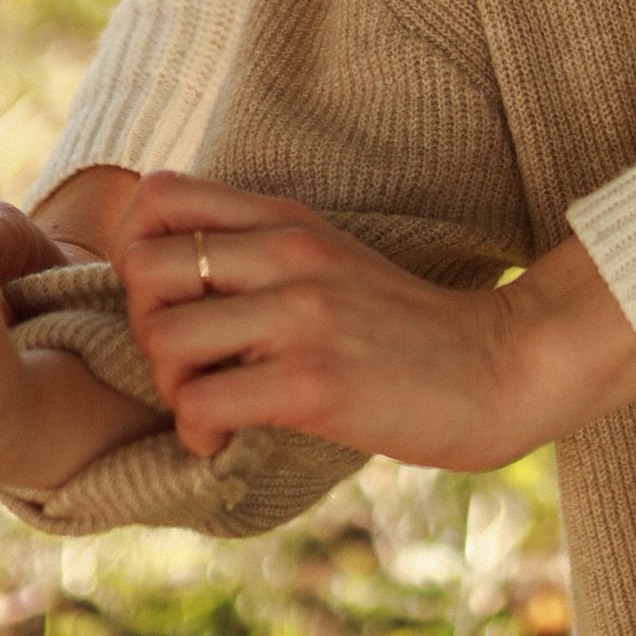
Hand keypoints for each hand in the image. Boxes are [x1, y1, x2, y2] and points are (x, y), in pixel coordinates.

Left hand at [113, 171, 635, 470]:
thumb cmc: (406, 327)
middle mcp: (288, 255)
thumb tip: (165, 273)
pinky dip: (196, 433)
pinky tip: (227, 439)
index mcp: (288, 220)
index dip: (136, 250)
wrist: (499, 367)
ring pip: (162, 338)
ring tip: (209, 403)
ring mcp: (301, 317)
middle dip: (144, 326)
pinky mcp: (312, 383)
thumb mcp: (332, 259)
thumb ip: (262, 251)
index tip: (172, 299)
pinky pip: (201, 405)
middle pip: (142, 268)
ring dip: (169, 386)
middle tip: (186, 364)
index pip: (158, 196)